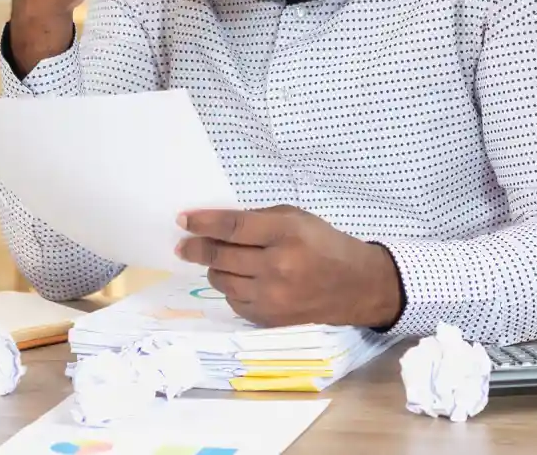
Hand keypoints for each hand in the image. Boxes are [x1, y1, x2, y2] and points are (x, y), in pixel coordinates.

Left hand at [175, 205, 403, 329]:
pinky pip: (233, 301)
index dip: (204, 223)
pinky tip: (241, 279)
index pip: (234, 227)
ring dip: (214, 268)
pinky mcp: (268, 318)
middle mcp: (277, 267)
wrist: (354, 286)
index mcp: (286, 235)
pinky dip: (231, 288)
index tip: (182, 219)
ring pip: (222, 281)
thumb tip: (217, 225)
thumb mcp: (297, 219)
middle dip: (197, 248)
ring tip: (218, 260)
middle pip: (221, 256)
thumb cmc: (324, 245)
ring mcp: (272, 297)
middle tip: (184, 244)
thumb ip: (259, 220)